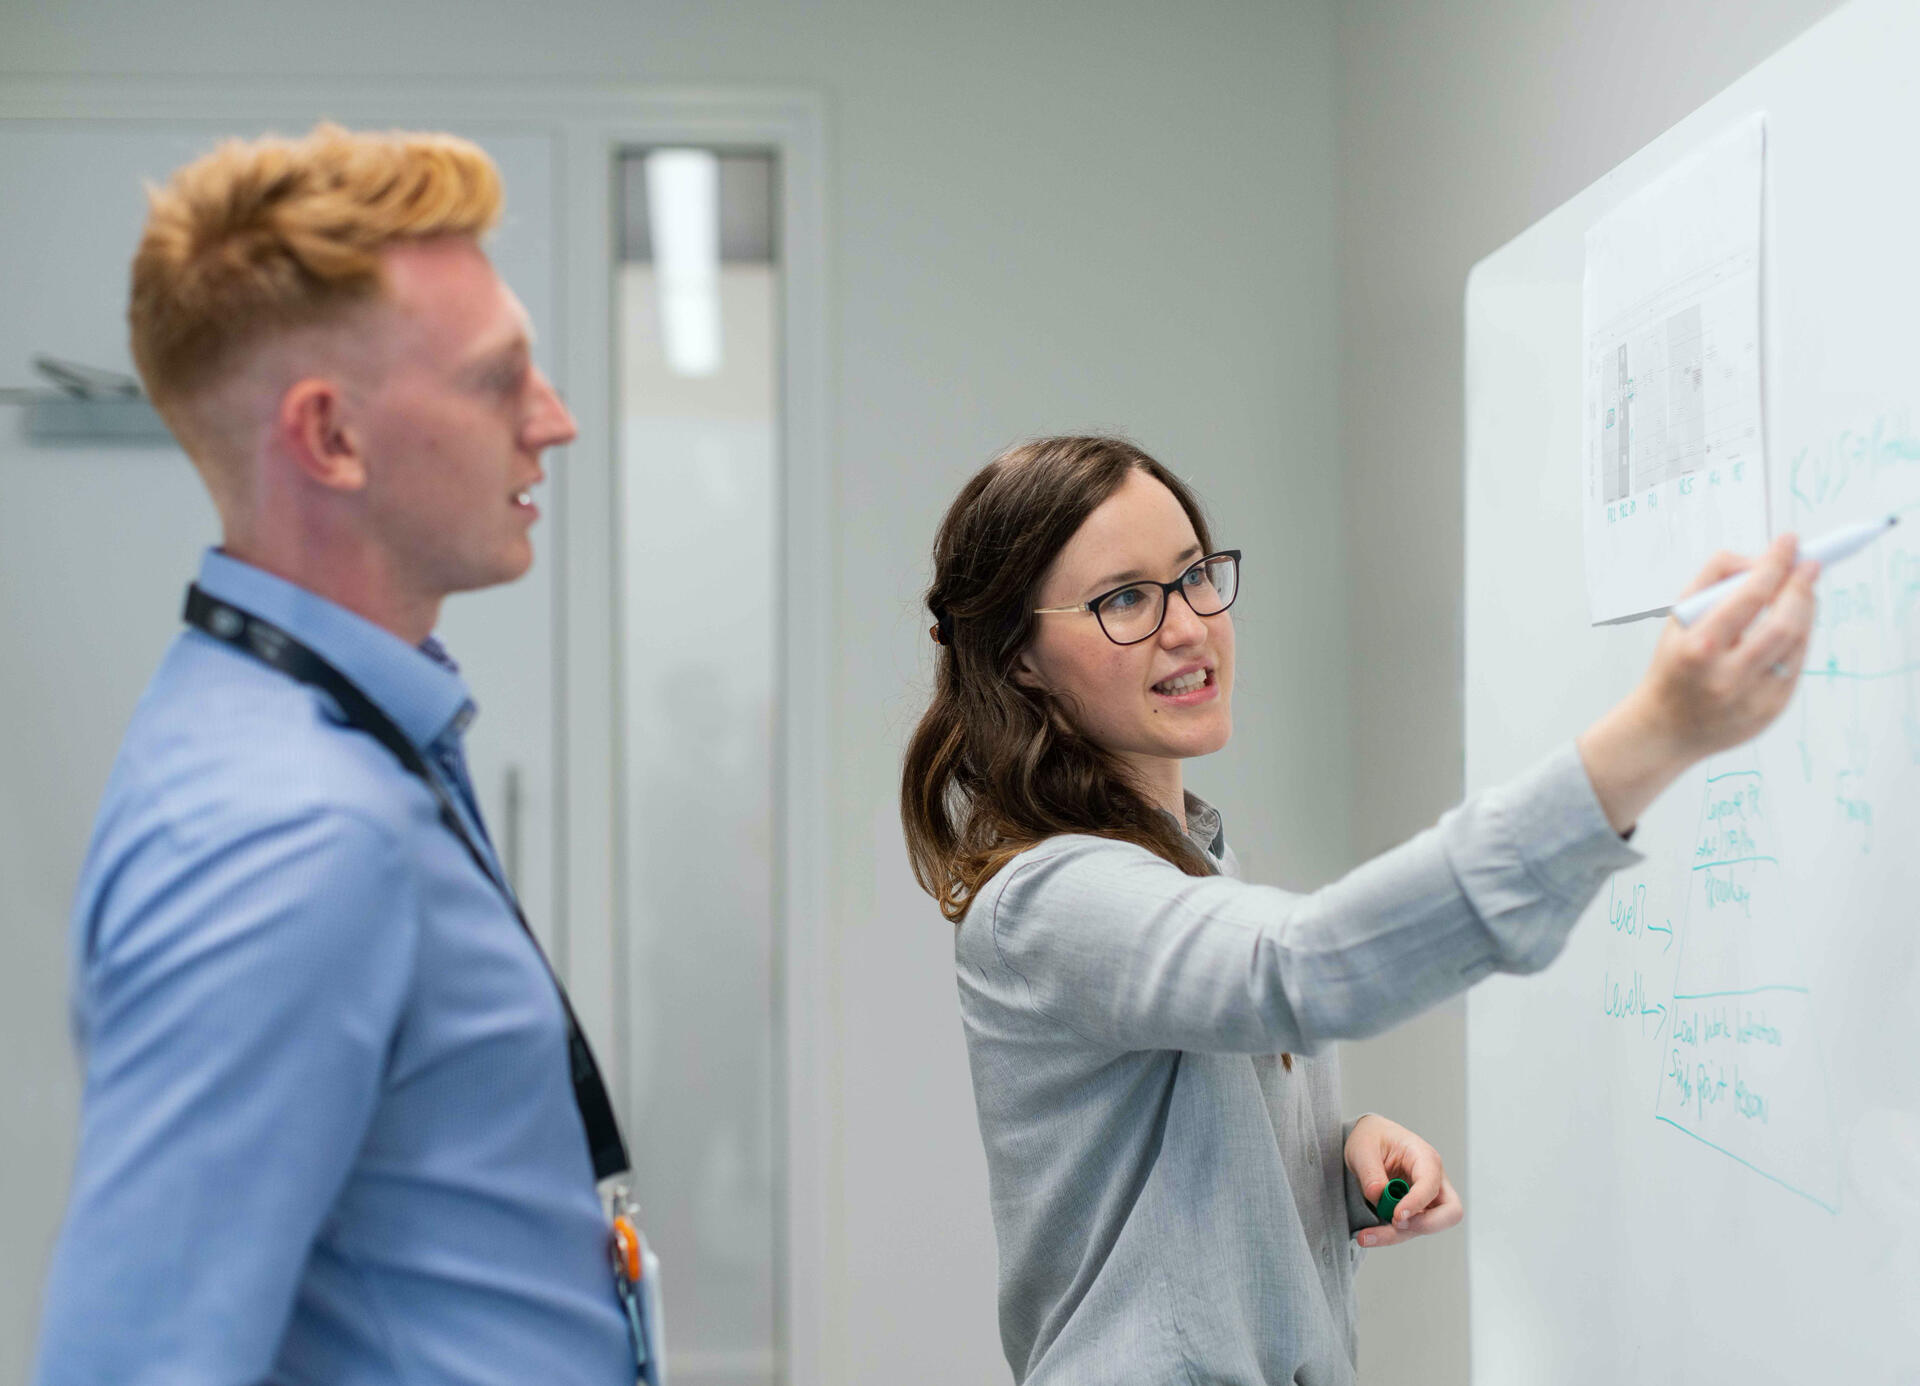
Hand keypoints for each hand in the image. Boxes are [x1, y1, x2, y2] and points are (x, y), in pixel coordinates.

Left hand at [1344, 1114, 1462, 1247]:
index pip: (1431, 1183)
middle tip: (1395, 1223)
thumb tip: (1377, 1195)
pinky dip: (1390, 1235)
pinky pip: (1409, 1229)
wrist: (1369, 1142)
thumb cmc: (1372, 1138)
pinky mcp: (1415, 1211)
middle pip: (1450, 1212)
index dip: (1417, 1202)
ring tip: (1365, 1236)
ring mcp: (1427, 1198)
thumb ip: (1370, 1172)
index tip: (1396, 1215)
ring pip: (1426, 1226)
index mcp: (1424, 1157)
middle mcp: (1433, 1180)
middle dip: (1425, 1225)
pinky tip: (1367, 1235)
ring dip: (1397, 1235)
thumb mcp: (1362, 1148)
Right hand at [1578, 535, 1819, 833]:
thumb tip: (1758, 559)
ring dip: (1806, 609)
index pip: (1748, 597)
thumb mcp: (1677, 619)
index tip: (1788, 542)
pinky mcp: (1771, 710)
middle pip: (1784, 623)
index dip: (1775, 565)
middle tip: (1809, 564)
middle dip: (1801, 587)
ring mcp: (1753, 697)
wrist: (1664, 728)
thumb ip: (1712, 581)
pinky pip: (1796, 664)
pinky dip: (1799, 637)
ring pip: (1797, 643)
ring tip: (1802, 590)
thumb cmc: (1673, 665)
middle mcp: (1727, 676)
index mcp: (1698, 648)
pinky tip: (1792, 623)